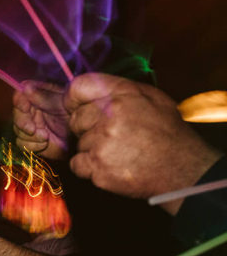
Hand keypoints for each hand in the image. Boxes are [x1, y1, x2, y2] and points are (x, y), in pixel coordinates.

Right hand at [13, 80, 69, 159]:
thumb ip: (43, 96)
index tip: (24, 107)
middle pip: (16, 115)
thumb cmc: (76, 113)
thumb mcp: (61, 102)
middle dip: (23, 123)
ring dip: (30, 136)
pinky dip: (32, 145)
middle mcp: (31, 110)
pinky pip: (22, 143)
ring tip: (45, 136)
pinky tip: (44, 143)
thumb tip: (25, 87)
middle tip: (32, 129)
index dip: (19, 101)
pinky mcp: (31, 140)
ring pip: (17, 131)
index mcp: (37, 96)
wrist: (82, 134)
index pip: (20, 95)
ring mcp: (30, 125)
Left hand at [64, 73, 221, 211]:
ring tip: (118, 152)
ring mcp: (103, 141)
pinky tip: (110, 165)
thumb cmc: (168, 134)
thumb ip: (120, 92)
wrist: (182, 169)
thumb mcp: (152, 99)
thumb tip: (92, 93)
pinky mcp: (98, 165)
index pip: (79, 86)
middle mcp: (111, 114)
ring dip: (92, 150)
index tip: (75, 107)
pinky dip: (89, 168)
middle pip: (76, 119)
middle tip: (109, 137)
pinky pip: (76, 164)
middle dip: (86, 129)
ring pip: (79, 143)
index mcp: (124, 94)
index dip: (73, 99)